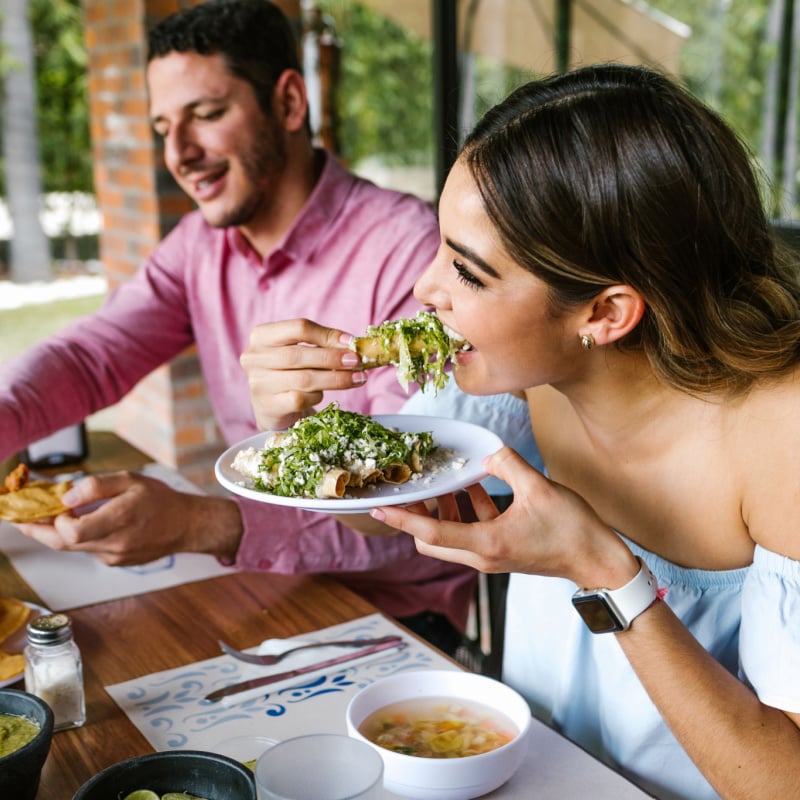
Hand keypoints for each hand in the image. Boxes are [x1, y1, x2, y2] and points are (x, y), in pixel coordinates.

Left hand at [16, 471, 242, 565]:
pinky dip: (81, 537)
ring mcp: (114, 557)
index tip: (56, 505)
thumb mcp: (131, 480)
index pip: (71, 531)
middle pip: (63, 544)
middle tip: (21, 519)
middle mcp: (115, 544)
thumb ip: (96, 486)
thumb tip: (65, 497)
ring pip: (75, 547)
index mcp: (119, 519)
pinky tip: (86, 523)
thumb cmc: (161, 500)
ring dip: (60, 532)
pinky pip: (89, 549)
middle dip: (38, 531)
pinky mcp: (116, 562)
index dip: (55, 520)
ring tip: (53, 515)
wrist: (186, 525)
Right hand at [240, 318, 366, 430]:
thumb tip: (352, 344)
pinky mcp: (267, 406)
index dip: (328, 335)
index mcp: (262, 336)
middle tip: (357, 362)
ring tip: (357, 378)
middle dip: (333, 358)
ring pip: (303, 379)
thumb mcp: (301, 352)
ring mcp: (258, 383)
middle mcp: (254, 357)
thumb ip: (322, 344)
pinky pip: (300, 399)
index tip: (351, 342)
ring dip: (335, 379)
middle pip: (299, 354)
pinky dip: (317, 397)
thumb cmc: (291, 373)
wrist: (272, 408)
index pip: (298, 328)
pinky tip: (323, 395)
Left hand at [371, 446, 637, 586]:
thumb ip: (507, 464)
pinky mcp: (501, 550)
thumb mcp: (538, 488)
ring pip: (449, 536)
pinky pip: (470, 531)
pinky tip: (474, 485)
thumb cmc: (572, 529)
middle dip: (418, 513)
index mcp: (486, 544)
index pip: (430, 533)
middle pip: (431, 540)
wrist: (597, 561)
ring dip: (443, 510)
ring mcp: (491, 556)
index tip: (379, 507)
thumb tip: (487, 454)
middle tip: (415, 486)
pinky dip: (466, 511)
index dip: (402, 517)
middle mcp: (482, 555)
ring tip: (446, 480)